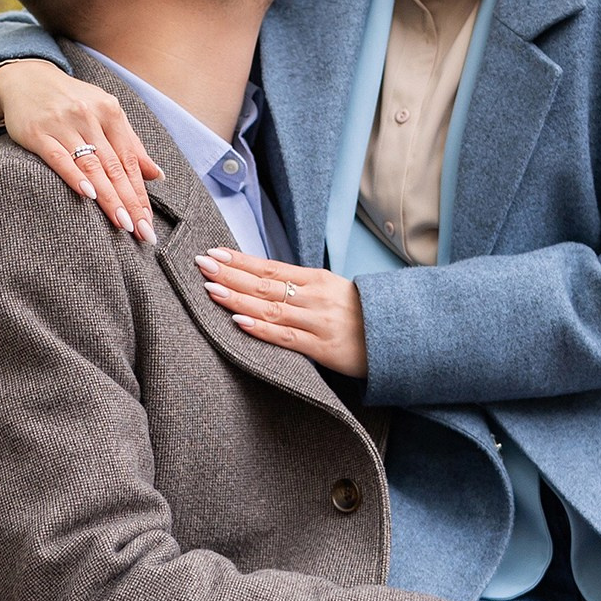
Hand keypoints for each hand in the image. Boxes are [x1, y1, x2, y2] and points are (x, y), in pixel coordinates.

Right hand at [0, 59, 161, 240]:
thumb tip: (158, 175)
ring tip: (123, 223)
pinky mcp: (38, 133)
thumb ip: (130, 144)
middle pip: (113, 166)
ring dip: (109, 197)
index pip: (129, 160)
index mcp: (110, 111)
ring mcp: (63, 124)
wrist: (25, 78)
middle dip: (129, 201)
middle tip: (142, 232)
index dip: (140, 193)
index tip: (148, 222)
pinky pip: (59, 158)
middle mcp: (89, 116)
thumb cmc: (71, 101)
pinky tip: (88, 195)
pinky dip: (74, 176)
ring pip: (91, 165)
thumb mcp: (104, 113)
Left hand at [196, 247, 367, 378]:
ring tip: (210, 289)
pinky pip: (287, 338)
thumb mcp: (333, 291)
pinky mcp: (323, 348)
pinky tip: (239, 322)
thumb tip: (262, 279)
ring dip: (237, 298)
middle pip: (265, 284)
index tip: (214, 253)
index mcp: (317, 280)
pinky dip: (261, 329)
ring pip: (271, 308)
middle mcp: (315, 297)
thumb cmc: (361, 314)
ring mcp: (318, 322)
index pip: (270, 267)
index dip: (241, 260)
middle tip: (201, 264)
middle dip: (230, 273)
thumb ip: (301, 286)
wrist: (399, 338)